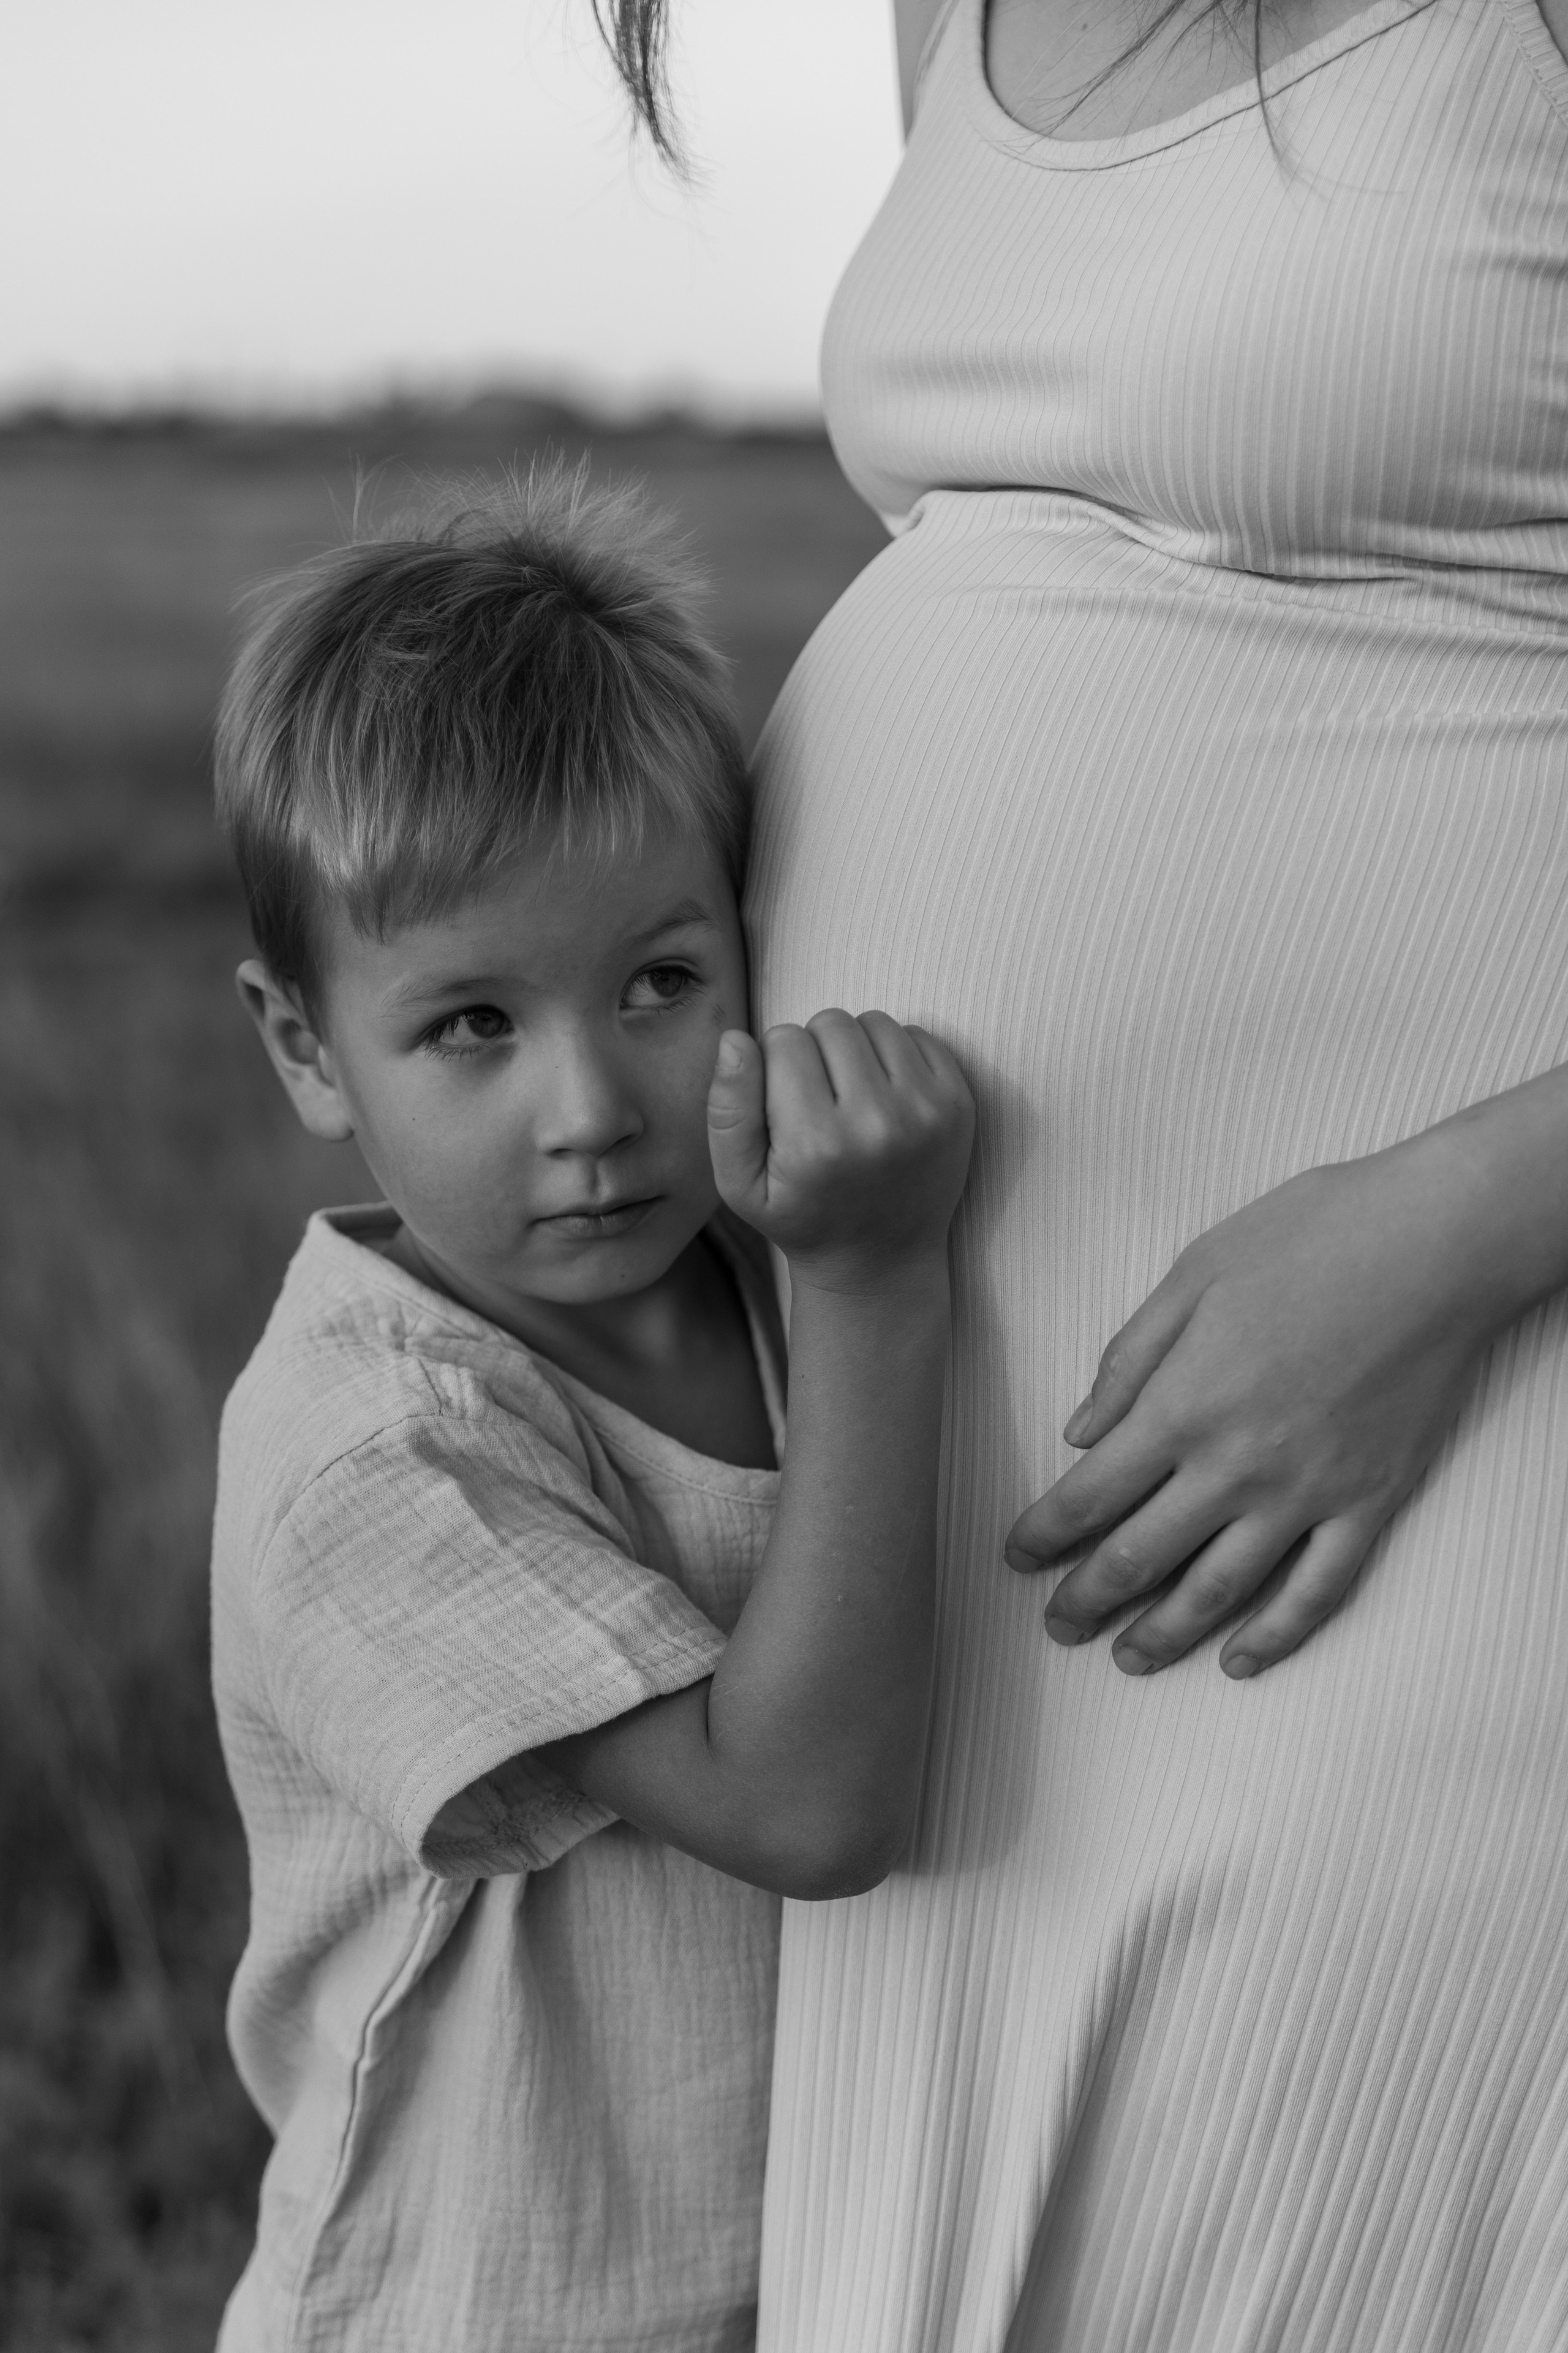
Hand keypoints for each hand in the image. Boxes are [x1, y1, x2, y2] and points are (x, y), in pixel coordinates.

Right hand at [707, 1010, 973, 1285]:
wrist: (881, 1262)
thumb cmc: (802, 1218)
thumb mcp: (740, 1183)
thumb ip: (727, 1110)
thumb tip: (735, 1039)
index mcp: (816, 1144)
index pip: (783, 1040)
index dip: (775, 1066)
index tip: (785, 1107)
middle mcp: (877, 1124)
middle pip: (830, 1023)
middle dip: (816, 1052)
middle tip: (820, 1102)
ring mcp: (926, 1112)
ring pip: (874, 1022)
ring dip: (856, 1049)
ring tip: (852, 1097)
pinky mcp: (959, 1104)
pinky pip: (918, 1034)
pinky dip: (896, 1055)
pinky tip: (886, 1097)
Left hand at [1004, 1135, 1532, 1679]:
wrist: (1435, 1244)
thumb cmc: (1311, 1239)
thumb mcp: (1193, 1275)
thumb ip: (1129, 1360)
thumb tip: (1078, 1431)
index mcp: (1182, 1405)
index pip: (1090, 1495)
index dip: (1044, 1536)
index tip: (1017, 1557)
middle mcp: (1235, 1465)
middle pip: (1140, 1557)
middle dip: (1087, 1600)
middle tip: (1058, 1626)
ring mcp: (1307, 1492)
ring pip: (1219, 1591)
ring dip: (1164, 1634)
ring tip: (1129, 1659)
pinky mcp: (1369, 1503)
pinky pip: (1316, 1590)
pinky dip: (1275, 1636)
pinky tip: (1239, 1661)